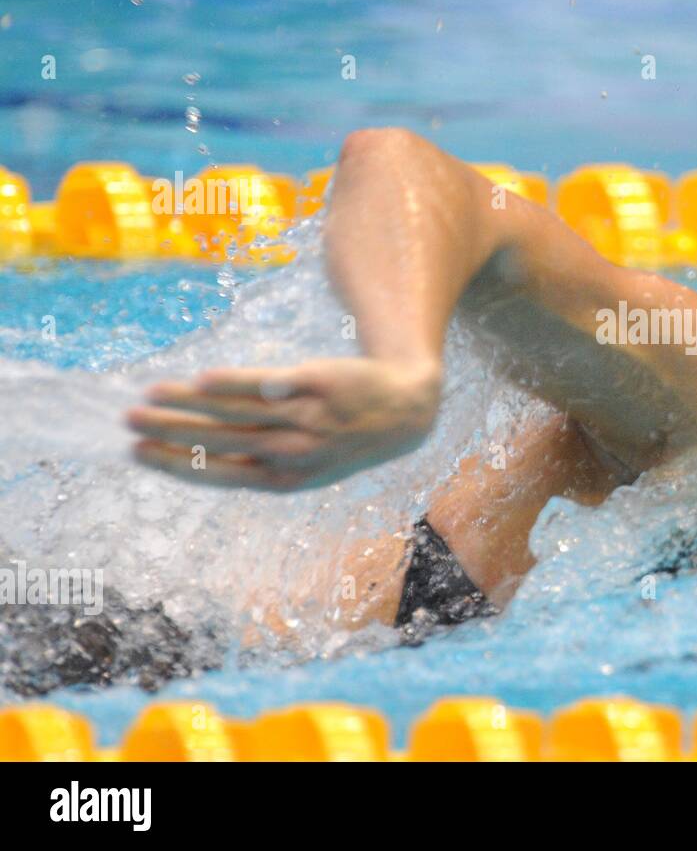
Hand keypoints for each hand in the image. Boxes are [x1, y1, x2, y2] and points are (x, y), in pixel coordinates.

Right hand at [127, 356, 441, 490]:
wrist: (405, 411)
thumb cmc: (341, 438)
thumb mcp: (304, 463)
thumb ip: (255, 459)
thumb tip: (194, 452)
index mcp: (285, 478)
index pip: (221, 473)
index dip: (177, 463)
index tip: (137, 451)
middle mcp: (295, 452)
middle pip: (222, 441)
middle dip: (172, 432)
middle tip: (129, 420)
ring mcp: (308, 418)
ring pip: (240, 413)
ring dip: (191, 404)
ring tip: (152, 392)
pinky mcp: (320, 384)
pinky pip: (272, 385)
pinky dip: (238, 384)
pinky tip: (205, 380)